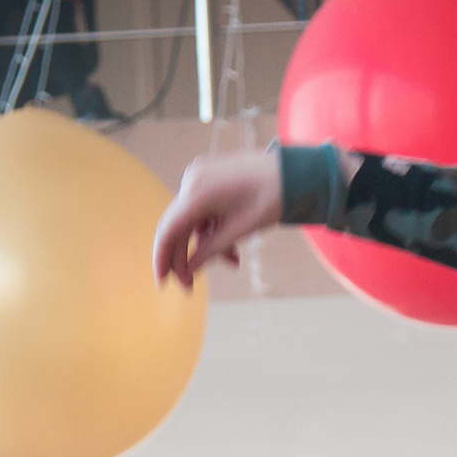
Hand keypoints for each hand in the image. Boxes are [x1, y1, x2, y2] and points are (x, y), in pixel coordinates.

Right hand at [154, 148, 284, 288]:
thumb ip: (211, 250)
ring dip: (206, 244)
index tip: (162, 283)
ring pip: (192, 220)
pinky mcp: (207, 176)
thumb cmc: (272, 197)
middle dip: (185, 257)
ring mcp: (198, 176)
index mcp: (197, 193)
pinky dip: (212, 228)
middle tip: (190, 285)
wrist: (294, 171)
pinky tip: (232, 244)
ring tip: (233, 261)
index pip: (168, 230)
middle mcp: (191, 180)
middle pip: (177, 226)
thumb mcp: (241, 230)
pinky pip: (201, 208)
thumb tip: (189, 269)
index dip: (162, 259)